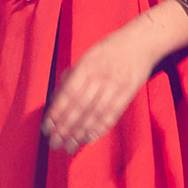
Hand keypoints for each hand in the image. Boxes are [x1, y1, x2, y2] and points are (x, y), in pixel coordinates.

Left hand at [42, 26, 160, 152]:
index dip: (57, 112)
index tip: (47, 126)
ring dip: (81, 132)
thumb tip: (57, 98)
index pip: (68, 94)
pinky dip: (100, 128)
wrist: (141, 41)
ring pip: (95, 114)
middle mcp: (101, 76)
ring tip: (70, 146)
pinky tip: (90, 139)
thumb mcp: (87, 57)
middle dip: (66, 127)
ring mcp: (116, 85)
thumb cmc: (109, 50)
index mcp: (86, 66)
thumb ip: (72, 76)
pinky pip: (113, 114)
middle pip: (80, 107)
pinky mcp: (129, 93)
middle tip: (55, 142)